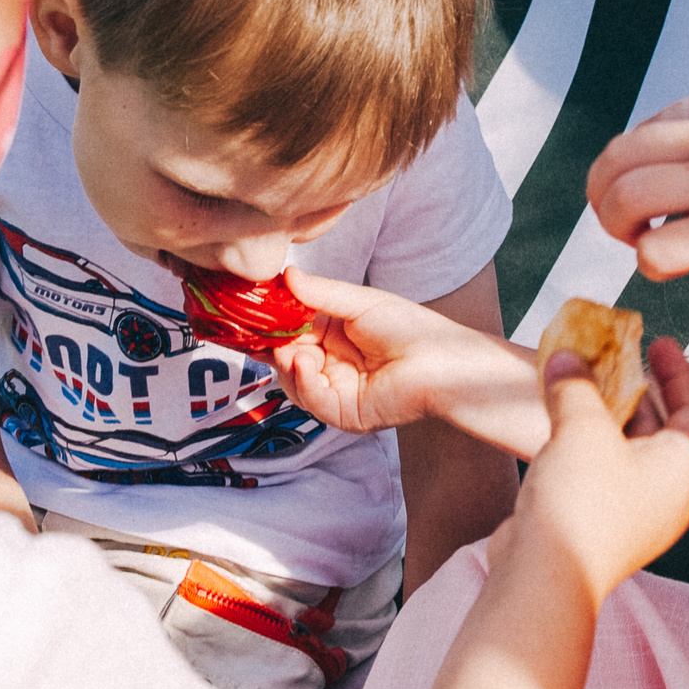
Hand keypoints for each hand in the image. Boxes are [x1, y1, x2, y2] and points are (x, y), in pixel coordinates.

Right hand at [271, 268, 525, 434]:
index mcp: (334, 335)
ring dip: (288, 364)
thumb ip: (320, 292)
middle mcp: (332, 364)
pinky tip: (306, 366)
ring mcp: (336, 390)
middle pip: (285, 357)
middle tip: (250, 332)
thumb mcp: (359, 302)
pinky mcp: (344, 414)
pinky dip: (304, 384)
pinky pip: (312, 402)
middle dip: (268, 346)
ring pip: (293, 382)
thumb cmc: (411, 328)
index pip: (291, 329)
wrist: (443, 363)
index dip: (269, 322)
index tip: (245, 310)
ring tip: (291, 349)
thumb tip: (285, 274)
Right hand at [500, 340, 688, 603]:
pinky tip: (562, 424)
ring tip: (584, 384)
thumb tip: (567, 356)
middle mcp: (669, 494)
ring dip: (610, 417)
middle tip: (620, 360)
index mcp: (684, 470)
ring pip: (631, 452)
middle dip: (641, 393)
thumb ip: (578, 385)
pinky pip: (606, 473)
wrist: (546, 576)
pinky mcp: (603, 527)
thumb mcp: (583, 427)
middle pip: (665, 431)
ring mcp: (636, 514)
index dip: (681, 372)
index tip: (659, 342)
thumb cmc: (582, 498)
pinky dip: (591, 444)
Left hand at [586, 86, 688, 294]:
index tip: (659, 196)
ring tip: (639, 244)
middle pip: (617, 157)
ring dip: (616, 227)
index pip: (644, 129)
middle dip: (605, 194)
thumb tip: (666, 162)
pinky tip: (671, 268)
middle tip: (623, 224)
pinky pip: (653, 250)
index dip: (637, 167)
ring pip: (623, 198)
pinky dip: (648, 263)